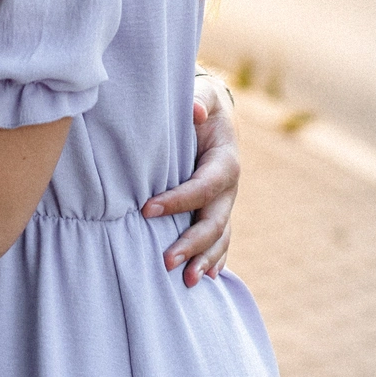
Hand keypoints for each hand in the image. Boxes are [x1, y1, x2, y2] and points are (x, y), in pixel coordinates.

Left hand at [142, 78, 239, 286]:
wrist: (212, 116)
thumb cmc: (201, 105)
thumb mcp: (203, 95)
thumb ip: (199, 99)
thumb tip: (195, 111)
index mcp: (225, 161)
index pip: (204, 187)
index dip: (179, 201)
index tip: (147, 209)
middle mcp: (228, 188)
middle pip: (215, 221)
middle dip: (193, 243)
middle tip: (166, 260)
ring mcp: (225, 204)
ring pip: (219, 237)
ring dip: (204, 260)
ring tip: (188, 281)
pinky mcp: (217, 212)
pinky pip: (220, 241)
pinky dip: (215, 260)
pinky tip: (205, 279)